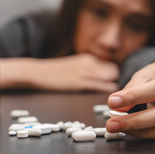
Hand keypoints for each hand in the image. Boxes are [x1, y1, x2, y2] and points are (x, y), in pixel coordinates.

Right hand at [0, 54, 118, 91]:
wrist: (37, 72)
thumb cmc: (55, 72)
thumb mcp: (74, 66)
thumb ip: (88, 69)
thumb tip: (102, 77)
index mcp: (88, 59)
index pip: (111, 66)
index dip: (115, 77)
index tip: (115, 85)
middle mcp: (88, 63)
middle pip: (114, 71)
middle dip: (116, 81)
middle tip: (117, 92)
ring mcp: (83, 72)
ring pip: (109, 77)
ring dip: (113, 85)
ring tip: (114, 96)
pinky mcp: (77, 82)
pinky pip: (98, 85)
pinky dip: (105, 89)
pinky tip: (107, 95)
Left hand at [106, 61, 154, 138]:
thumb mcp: (144, 72)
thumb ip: (132, 87)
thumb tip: (119, 104)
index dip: (134, 97)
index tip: (114, 102)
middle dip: (135, 120)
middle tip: (113, 122)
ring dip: (140, 131)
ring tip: (120, 127)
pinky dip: (148, 134)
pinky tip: (132, 129)